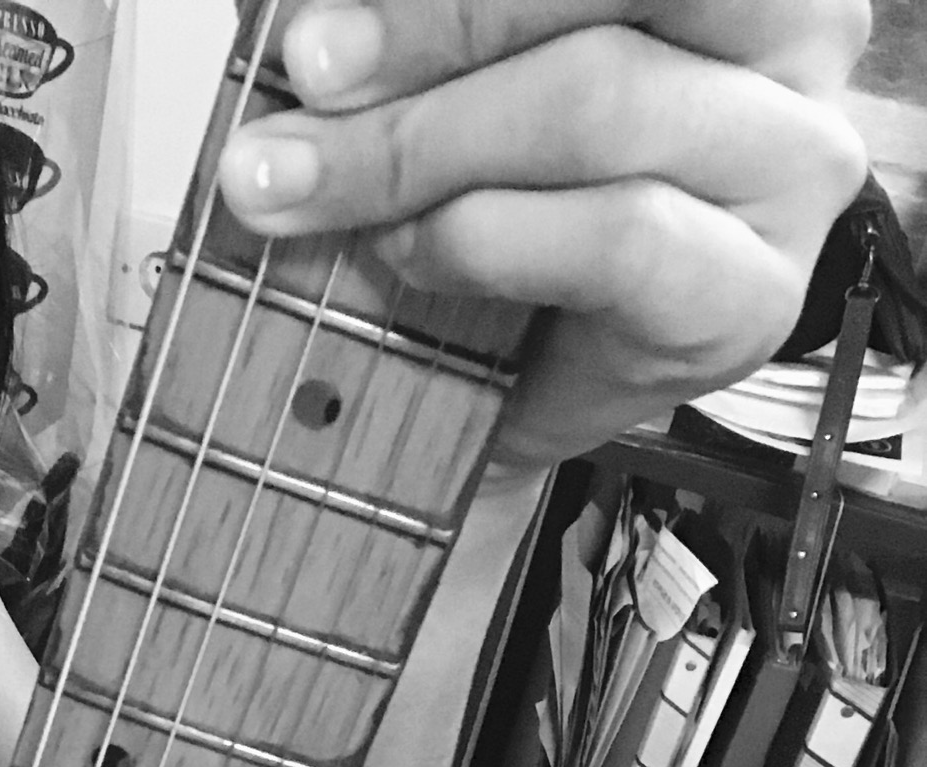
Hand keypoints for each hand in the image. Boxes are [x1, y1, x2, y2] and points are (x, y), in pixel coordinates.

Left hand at [218, 0, 870, 467]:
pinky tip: (406, 254)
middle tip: (305, 74)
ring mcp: (791, 167)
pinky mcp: (750, 297)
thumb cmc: (489, 216)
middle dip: (436, 28)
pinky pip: (614, 238)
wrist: (504, 397)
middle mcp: (791, 38)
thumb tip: (305, 4)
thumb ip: (416, 25)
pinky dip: (482, 240)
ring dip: (424, 146)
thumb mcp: (450, 79)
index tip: (317, 19)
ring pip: (600, 103)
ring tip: (310, 186)